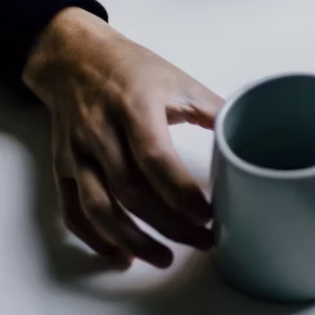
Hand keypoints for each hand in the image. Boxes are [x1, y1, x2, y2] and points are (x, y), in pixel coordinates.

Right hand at [23, 8, 222, 267]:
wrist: (73, 56)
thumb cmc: (132, 68)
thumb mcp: (179, 79)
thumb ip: (215, 109)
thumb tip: (251, 135)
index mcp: (135, 107)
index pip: (155, 159)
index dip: (181, 193)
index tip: (210, 214)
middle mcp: (101, 132)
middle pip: (131, 191)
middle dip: (169, 224)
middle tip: (203, 241)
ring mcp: (78, 153)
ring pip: (99, 208)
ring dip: (133, 239)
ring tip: (165, 258)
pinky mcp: (63, 167)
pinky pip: (73, 211)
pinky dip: (95, 239)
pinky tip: (122, 256)